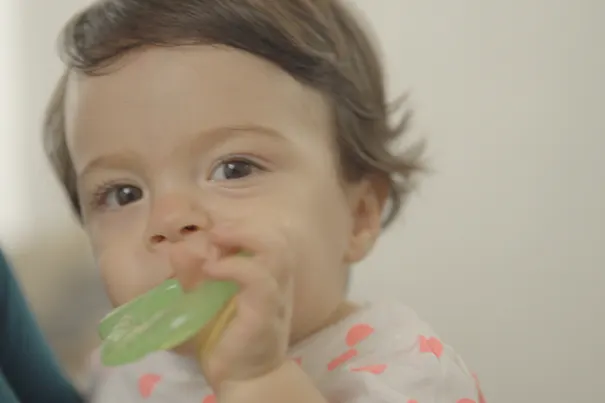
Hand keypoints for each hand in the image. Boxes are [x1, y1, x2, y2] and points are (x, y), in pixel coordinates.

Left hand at [197, 226, 293, 391]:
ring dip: (244, 239)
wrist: (244, 382)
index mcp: (269, 280)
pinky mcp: (265, 314)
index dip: (246, 230)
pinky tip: (212, 269)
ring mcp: (275, 299)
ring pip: (277, 254)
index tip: (215, 234)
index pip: (271, 242)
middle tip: (216, 232)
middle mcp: (278, 286)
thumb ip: (194, 278)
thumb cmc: (226, 343)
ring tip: (215, 241)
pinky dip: (234, 267)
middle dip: (246, 229)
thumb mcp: (205, 304)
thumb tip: (178, 249)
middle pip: (279, 242)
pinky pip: (260, 280)